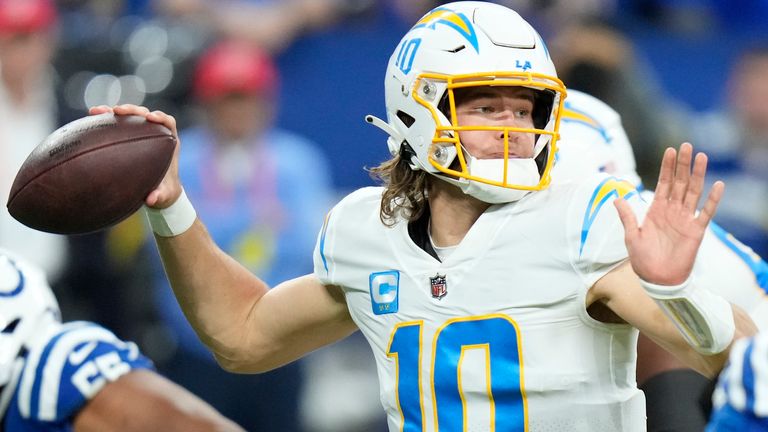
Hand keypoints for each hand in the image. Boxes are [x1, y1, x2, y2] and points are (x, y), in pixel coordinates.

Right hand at [89, 104, 182, 208]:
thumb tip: (151, 199)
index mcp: (169, 143)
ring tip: (98, 111)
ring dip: (114, 112)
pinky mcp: (128, 137)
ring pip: (129, 117)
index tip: (150, 118)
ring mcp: (141, 134)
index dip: (160, 117)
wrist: (158, 193)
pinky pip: (116, 125)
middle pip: (145, 114)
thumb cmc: (164, 193)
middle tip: (118, 111)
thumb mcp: (164, 197)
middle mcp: (156, 134)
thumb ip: (160, 196)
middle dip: (132, 110)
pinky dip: (105, 119)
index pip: (168, 123)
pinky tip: (91, 116)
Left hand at [614, 142, 723, 284]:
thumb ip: (627, 216)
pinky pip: (706, 212)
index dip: (666, 167)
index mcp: (656, 210)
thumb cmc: (643, 260)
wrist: (657, 279)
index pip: (663, 183)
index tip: (669, 150)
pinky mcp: (696, 230)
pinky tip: (718, 185)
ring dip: (697, 175)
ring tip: (701, 157)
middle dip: (682, 164)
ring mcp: (685, 219)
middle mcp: (672, 211)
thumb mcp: (631, 235)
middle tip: (686, 146)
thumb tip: (616, 197)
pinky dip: (713, 199)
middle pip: (679, 182)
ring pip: (693, 192)